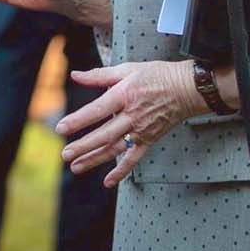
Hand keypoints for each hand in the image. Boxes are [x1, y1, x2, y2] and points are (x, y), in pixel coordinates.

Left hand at [56, 61, 207, 186]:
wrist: (187, 89)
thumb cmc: (156, 76)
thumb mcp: (127, 69)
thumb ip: (99, 75)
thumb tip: (75, 75)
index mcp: (123, 95)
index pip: (97, 110)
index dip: (78, 120)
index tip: (61, 128)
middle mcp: (131, 116)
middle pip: (104, 134)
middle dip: (83, 146)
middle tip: (65, 154)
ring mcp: (141, 130)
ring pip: (115, 148)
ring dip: (94, 159)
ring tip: (76, 166)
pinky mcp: (150, 140)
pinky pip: (134, 158)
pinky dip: (122, 171)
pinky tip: (108, 181)